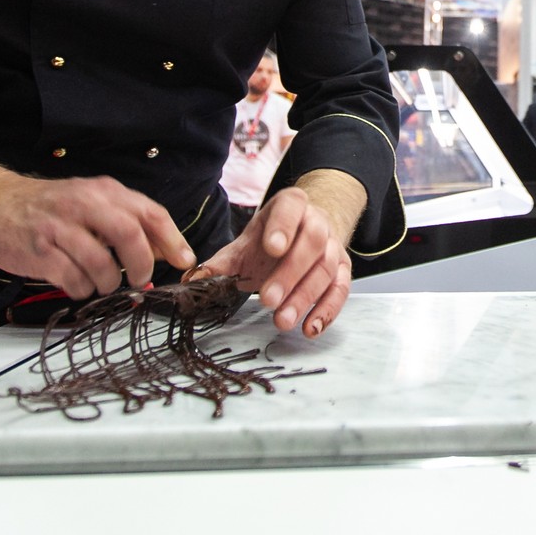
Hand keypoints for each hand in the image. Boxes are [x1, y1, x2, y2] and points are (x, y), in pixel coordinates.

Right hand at [0, 144, 193, 298]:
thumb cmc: (49, 207)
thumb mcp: (90, 202)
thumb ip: (124, 221)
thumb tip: (161, 252)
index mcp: (104, 191)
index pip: (150, 212)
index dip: (172, 240)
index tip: (184, 261)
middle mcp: (84, 204)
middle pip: (130, 235)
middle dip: (142, 265)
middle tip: (140, 281)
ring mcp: (60, 227)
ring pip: (102, 263)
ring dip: (109, 283)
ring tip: (104, 284)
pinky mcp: (39, 251)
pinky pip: (73, 280)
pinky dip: (83, 290)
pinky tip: (78, 285)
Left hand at [186, 170, 365, 338]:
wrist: (302, 236)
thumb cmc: (268, 241)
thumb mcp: (243, 246)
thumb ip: (221, 264)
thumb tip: (192, 281)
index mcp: (291, 206)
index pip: (291, 209)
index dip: (283, 227)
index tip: (271, 248)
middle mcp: (317, 221)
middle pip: (312, 243)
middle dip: (290, 273)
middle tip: (267, 299)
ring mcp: (333, 246)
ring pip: (326, 269)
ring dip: (305, 297)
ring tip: (282, 321)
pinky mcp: (343, 270)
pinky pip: (341, 290)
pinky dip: (327, 311)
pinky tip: (310, 328)